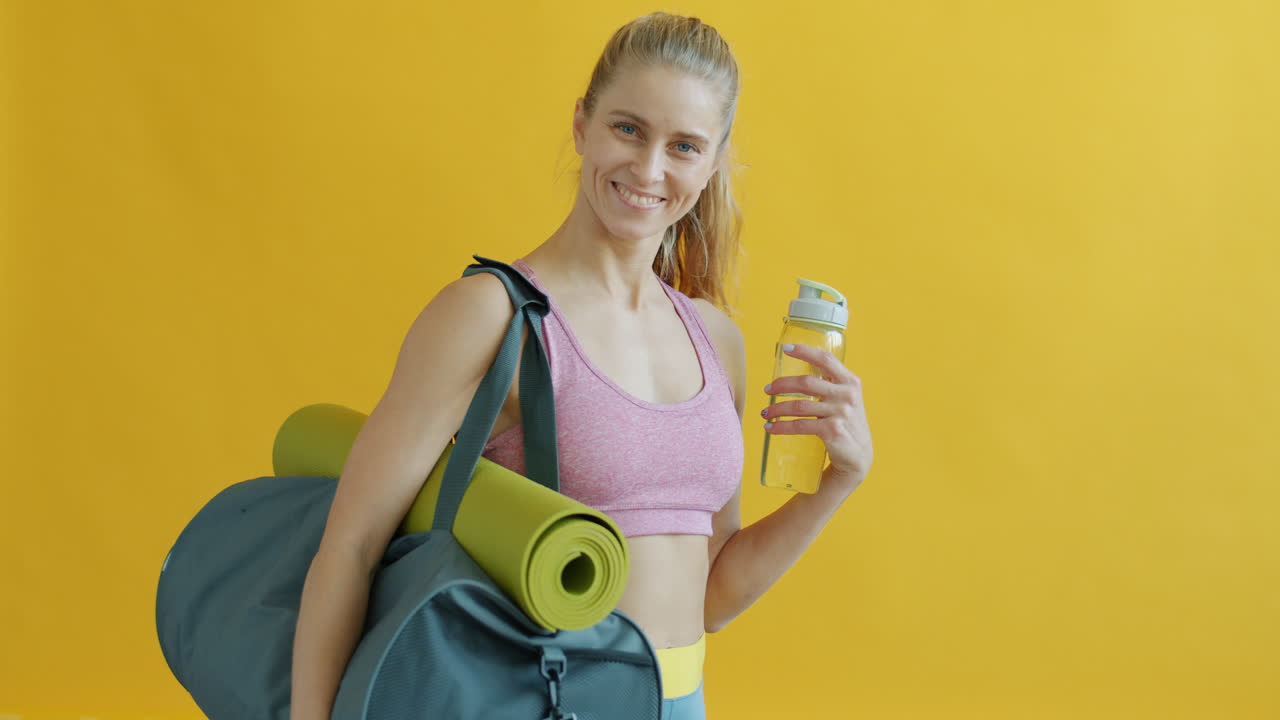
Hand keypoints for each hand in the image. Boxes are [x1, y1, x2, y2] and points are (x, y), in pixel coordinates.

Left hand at [762, 343, 872, 492]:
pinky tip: (771, 428)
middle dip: (782, 385)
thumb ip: (830, 385)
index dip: (805, 351)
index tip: (786, 349)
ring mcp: (840, 413)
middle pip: (806, 382)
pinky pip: (800, 425)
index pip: (826, 360)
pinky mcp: (832, 430)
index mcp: (850, 381)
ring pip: (799, 406)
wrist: (858, 455)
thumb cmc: (846, 423)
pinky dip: (782, 426)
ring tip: (765, 413)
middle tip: (767, 390)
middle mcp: (847, 394)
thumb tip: (798, 374)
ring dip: (777, 408)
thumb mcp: (845, 399)